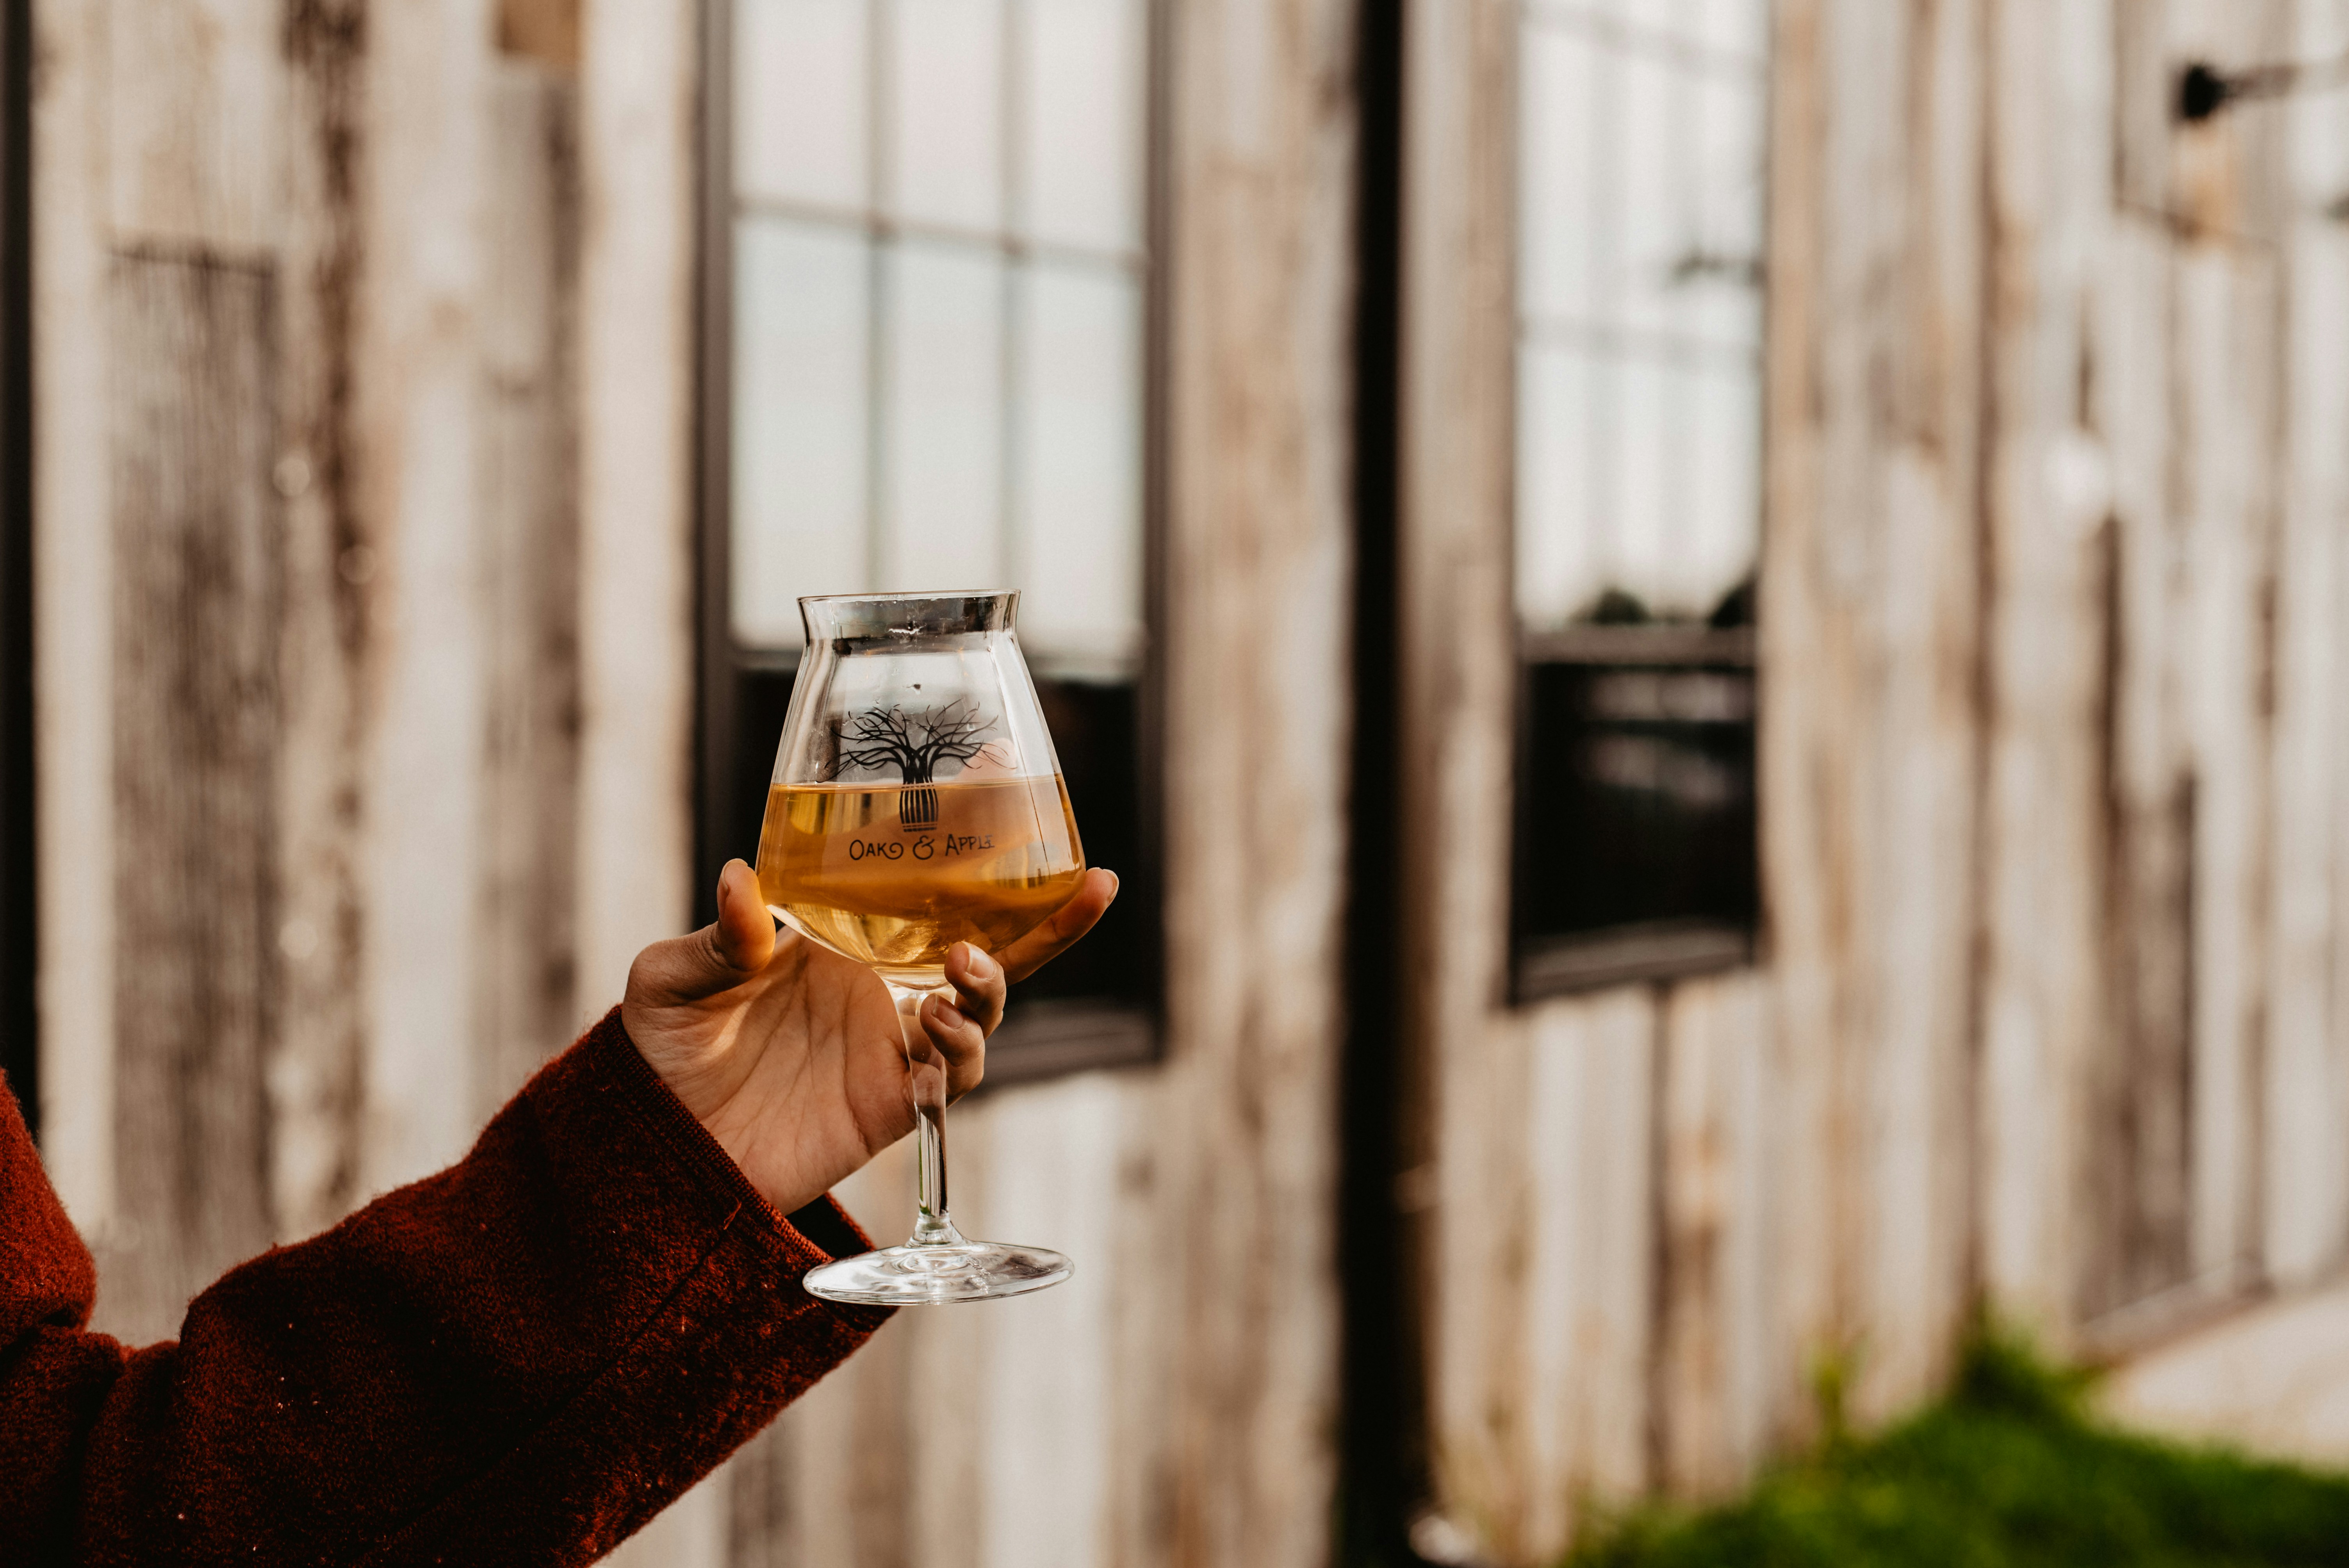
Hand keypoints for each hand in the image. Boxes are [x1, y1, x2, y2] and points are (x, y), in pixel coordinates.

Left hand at [621, 859, 1117, 1217]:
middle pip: (992, 946)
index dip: (979, 845)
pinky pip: (956, 1075)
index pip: (928, 888)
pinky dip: (962, 1048)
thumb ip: (720, 936)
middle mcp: (885, 985)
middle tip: (1088, 883)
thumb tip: (741, 877)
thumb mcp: (675, 976)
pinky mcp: (893, 1104)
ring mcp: (894, 1045)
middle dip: (1052, 919)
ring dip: (993, 984)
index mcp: (847, 938)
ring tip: (960, 967)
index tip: (1012, 781)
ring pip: (986, 1008)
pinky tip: (932, 1022)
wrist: (654, 1146)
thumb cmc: (663, 1050)